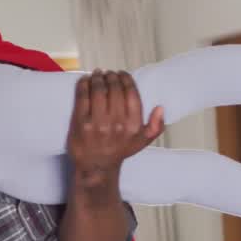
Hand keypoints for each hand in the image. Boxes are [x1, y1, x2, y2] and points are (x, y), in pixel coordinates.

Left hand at [66, 70, 164, 193]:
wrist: (95, 167)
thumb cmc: (117, 151)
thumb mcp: (141, 142)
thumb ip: (155, 127)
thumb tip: (160, 108)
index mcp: (133, 126)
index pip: (131, 93)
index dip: (126, 79)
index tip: (122, 74)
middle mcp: (116, 124)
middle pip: (114, 89)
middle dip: (111, 76)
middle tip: (108, 73)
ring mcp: (97, 123)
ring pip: (98, 90)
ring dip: (98, 77)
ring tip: (97, 75)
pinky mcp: (80, 123)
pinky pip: (82, 97)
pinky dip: (84, 85)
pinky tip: (85, 81)